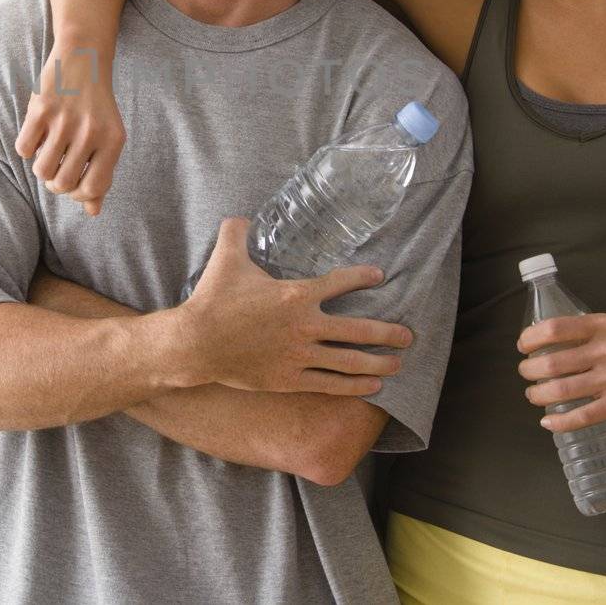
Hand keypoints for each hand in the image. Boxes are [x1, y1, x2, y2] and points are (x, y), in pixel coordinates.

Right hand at [14, 39, 125, 216]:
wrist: (83, 57)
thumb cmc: (96, 105)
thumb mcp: (108, 136)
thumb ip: (102, 174)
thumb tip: (93, 212)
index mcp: (113, 140)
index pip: (92, 189)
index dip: (78, 194)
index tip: (74, 183)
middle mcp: (90, 131)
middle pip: (62, 184)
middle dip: (56, 183)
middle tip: (58, 167)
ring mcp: (64, 120)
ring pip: (41, 170)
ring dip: (41, 167)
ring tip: (49, 151)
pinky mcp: (40, 109)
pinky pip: (24, 149)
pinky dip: (27, 147)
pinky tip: (38, 134)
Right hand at [178, 218, 414, 395]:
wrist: (196, 344)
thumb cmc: (213, 300)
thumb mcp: (226, 258)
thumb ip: (238, 232)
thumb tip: (242, 216)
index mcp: (295, 295)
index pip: (340, 283)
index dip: (363, 278)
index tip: (380, 276)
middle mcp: (305, 326)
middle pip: (359, 330)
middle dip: (388, 333)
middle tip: (409, 335)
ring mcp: (300, 356)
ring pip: (350, 362)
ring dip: (378, 364)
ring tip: (398, 364)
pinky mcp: (290, 379)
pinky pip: (330, 384)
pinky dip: (354, 387)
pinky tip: (373, 388)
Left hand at [517, 314, 605, 431]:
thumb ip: (585, 334)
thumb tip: (547, 345)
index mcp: (601, 325)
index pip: (553, 328)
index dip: (530, 339)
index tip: (522, 347)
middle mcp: (605, 350)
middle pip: (551, 362)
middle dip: (529, 370)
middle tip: (526, 373)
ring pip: (562, 390)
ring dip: (538, 395)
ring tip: (534, 395)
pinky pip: (582, 416)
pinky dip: (559, 422)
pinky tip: (548, 422)